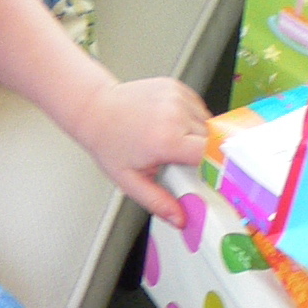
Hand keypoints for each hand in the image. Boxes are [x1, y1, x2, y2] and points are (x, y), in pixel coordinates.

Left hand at [82, 75, 210, 227]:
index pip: (209, 156)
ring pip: (207, 123)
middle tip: (179, 161)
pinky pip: (198, 108)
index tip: (204, 177)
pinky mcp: (177, 87)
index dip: (210, 168)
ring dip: (198, 135)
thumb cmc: (110, 143)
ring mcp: (177, 97)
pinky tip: (171, 125)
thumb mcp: (130, 181)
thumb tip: (181, 220)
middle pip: (211, 140)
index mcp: (166, 140)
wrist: (96, 109)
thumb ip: (158, 202)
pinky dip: (191, 120)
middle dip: (202, 153)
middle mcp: (175, 115)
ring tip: (172, 140)